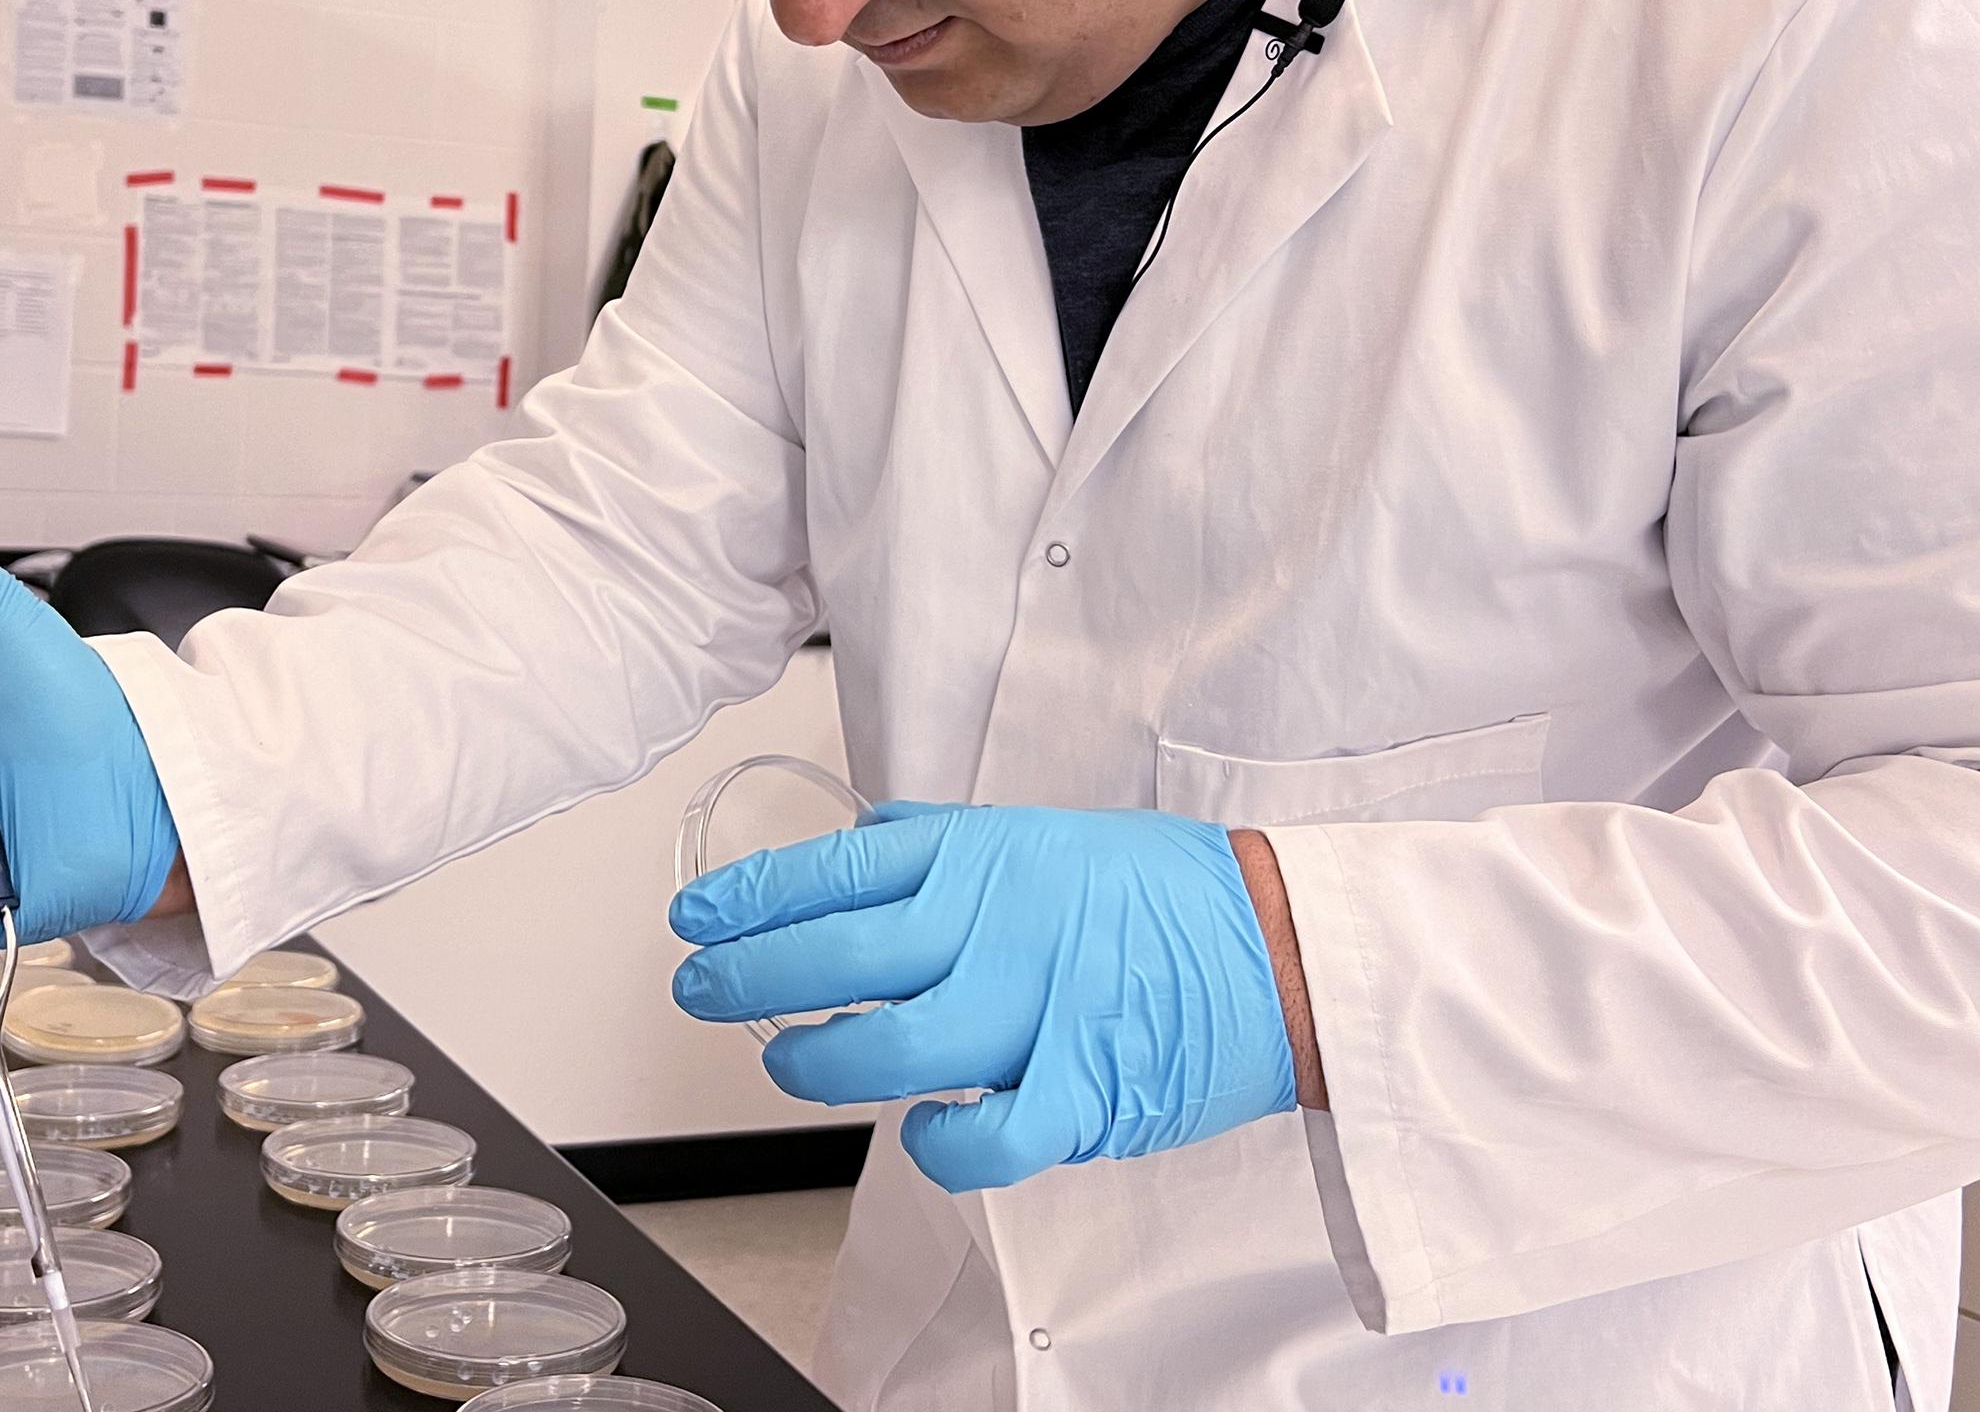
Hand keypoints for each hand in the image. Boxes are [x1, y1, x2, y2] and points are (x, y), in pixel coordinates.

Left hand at [670, 803, 1295, 1192]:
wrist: (1282, 945)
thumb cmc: (1165, 893)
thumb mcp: (1046, 833)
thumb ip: (950, 846)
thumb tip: (865, 842)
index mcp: (983, 856)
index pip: (833, 872)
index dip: (748, 900)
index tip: (698, 919)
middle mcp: (994, 928)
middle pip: (832, 961)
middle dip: (745, 981)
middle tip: (704, 992)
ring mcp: (1034, 1013)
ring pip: (884, 1054)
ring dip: (817, 1067)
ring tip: (792, 1062)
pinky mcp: (1078, 1093)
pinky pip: (980, 1139)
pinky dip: (938, 1145)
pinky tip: (921, 1130)